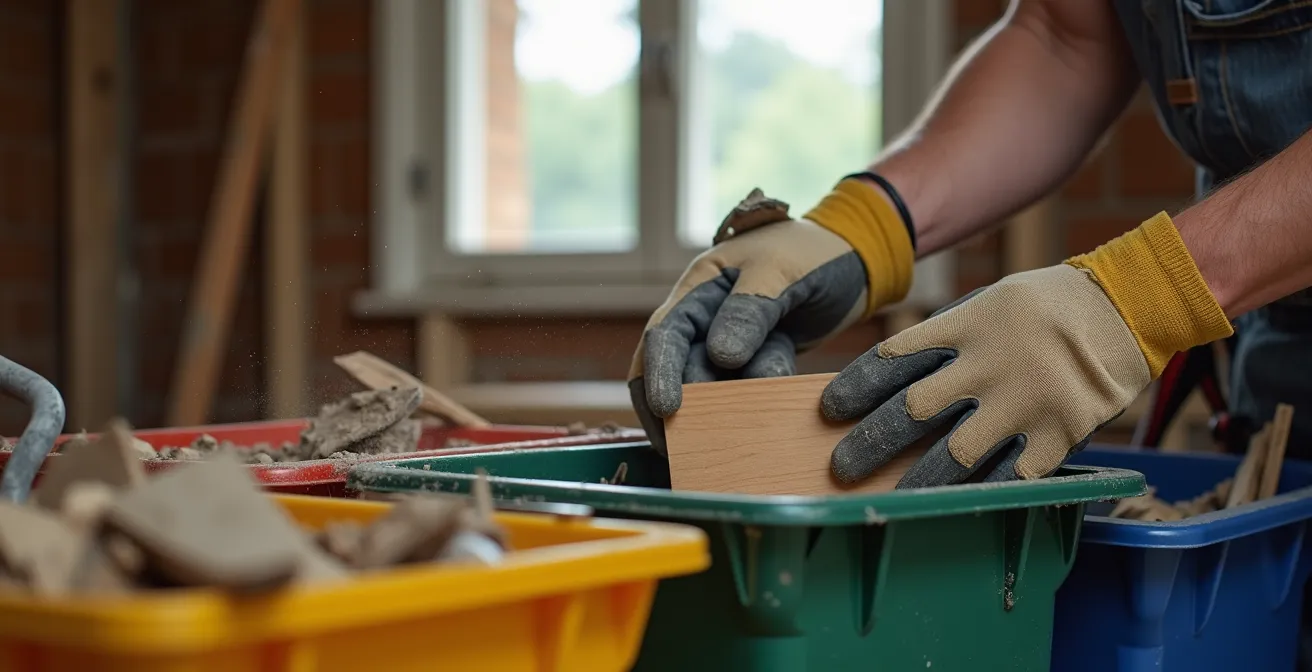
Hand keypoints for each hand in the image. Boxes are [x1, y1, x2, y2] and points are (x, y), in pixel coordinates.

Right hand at [629, 181, 915, 450]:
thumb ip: (750, 309)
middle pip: (680, 369)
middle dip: (688, 405)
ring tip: (737, 438)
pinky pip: (748, 387)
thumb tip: (720, 355)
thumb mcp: (780, 270)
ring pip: (713, 384)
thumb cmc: (814, 252)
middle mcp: (706, 317)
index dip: (658, 373)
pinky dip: (758, 401)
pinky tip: (771, 420)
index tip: (667, 409)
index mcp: (700, 287)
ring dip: (725, 407)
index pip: (664, 334)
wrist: (858, 258)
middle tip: (700, 442)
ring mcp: (732, 340)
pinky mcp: (758, 358)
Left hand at [822, 212, 1233, 487]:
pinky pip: (1010, 476)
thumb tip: (895, 376)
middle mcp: (986, 364)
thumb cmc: (1049, 304)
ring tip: (889, 496)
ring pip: (954, 453)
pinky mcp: (1058, 433)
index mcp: (965, 325)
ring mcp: (1022, 401)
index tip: (830, 410)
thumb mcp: (989, 301)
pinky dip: (980, 493)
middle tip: (842, 466)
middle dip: (869, 442)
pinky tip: (954, 506)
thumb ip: (948, 337)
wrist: (1127, 306)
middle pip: (911, 410)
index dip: (856, 387)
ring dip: (915, 480)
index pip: (893, 359)